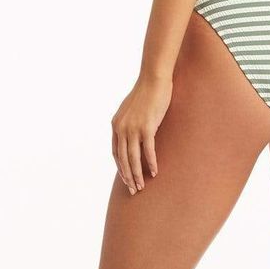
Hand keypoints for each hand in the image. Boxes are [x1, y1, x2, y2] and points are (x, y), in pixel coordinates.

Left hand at [110, 74, 172, 193]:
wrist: (154, 78)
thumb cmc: (146, 91)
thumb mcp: (131, 108)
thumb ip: (129, 121)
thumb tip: (133, 133)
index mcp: (116, 124)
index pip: (115, 152)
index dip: (120, 167)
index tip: (126, 178)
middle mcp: (122, 128)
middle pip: (122, 158)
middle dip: (127, 176)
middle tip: (133, 190)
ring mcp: (133, 128)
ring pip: (133, 158)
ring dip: (137, 174)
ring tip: (141, 186)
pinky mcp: (147, 127)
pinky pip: (148, 150)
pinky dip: (150, 163)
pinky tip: (154, 172)